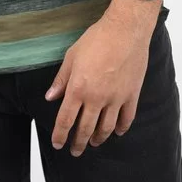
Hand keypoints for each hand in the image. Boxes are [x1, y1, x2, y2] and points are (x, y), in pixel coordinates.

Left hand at [44, 14, 152, 156]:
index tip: (57, 144)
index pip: (65, 120)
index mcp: (78, 89)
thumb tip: (50, 97)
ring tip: (93, 143)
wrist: (125, 30)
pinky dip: (121, 128)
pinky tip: (117, 132)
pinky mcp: (131, 95)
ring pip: (106, 128)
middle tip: (75, 151)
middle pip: (85, 128)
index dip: (60, 135)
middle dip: (78, 143)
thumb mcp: (72, 56)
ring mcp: (116, 99)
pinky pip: (126, 119)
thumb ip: (61, 80)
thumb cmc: (96, 39)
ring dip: (98, 138)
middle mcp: (96, 98)